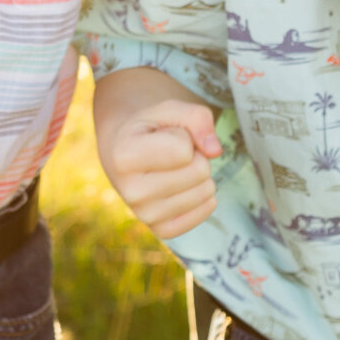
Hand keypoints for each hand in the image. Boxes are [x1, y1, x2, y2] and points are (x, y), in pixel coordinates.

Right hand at [98, 96, 222, 238]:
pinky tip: (182, 186)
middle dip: (195, 155)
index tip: (164, 136)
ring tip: (174, 168)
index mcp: (124, 157)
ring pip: (206, 191)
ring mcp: (146, 215)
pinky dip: (203, 195)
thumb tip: (215, 151)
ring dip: (199, 174)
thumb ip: (197, 117)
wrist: (125, 155)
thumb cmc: (150, 129)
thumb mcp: (168, 110)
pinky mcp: (162, 230)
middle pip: (199, 171)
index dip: (183, 136)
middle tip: (173, 153)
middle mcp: (131, 192)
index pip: (183, 149)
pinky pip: (206, 210)